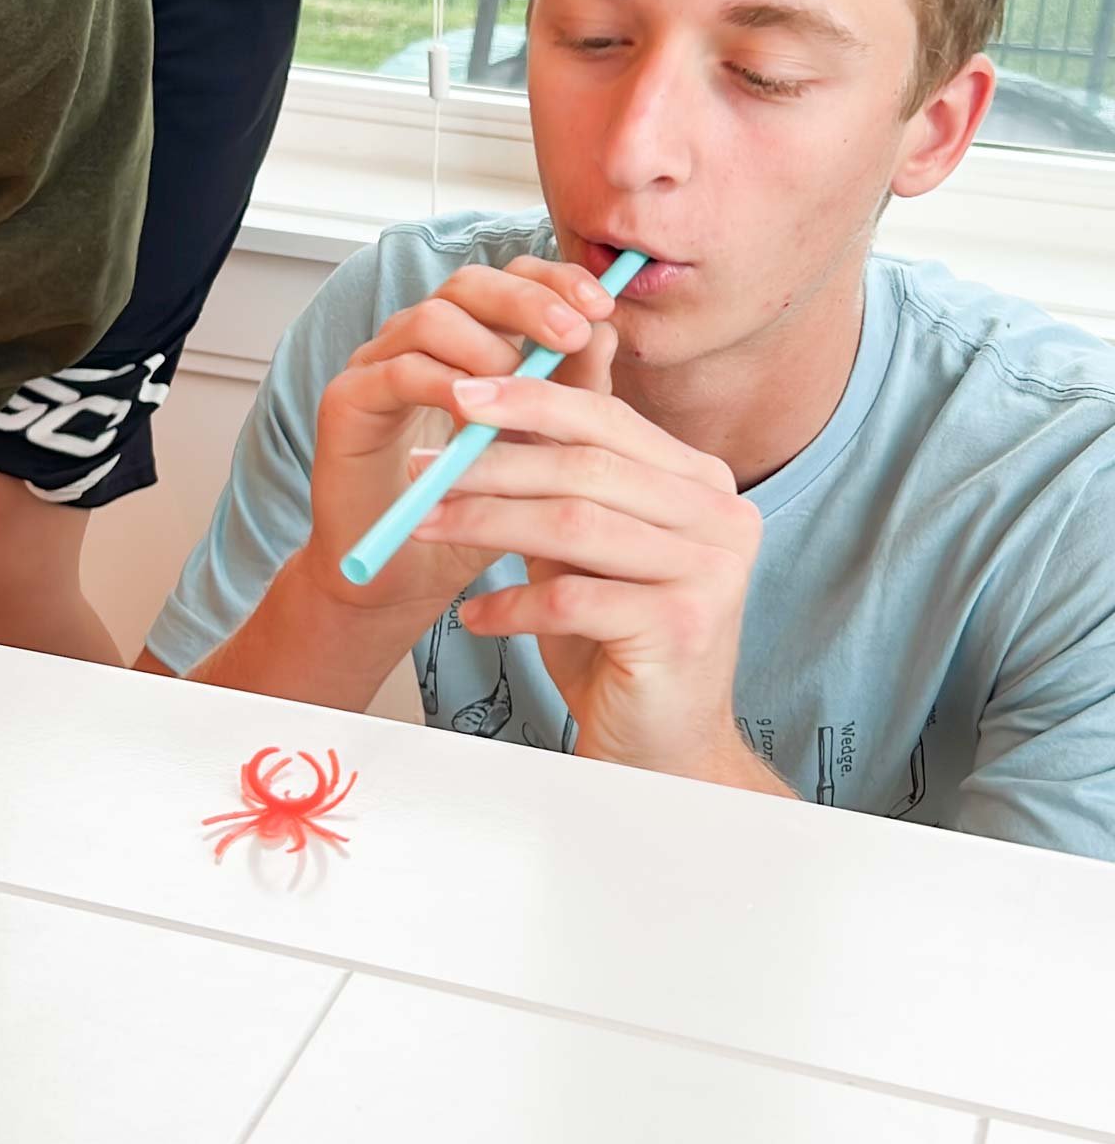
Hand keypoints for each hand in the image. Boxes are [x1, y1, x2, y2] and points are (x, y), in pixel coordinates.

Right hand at [302, 256, 616, 642]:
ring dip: (486, 345)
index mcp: (467, 339)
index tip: (603, 305)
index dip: (555, 281)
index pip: (510, 279)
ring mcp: (377, 364)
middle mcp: (418, 340)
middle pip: (470, 283)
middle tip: (573, 332)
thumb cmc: (477, 510)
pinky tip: (475, 413)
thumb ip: (570, 392)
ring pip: (432, 318)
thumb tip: (604, 329)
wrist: (407, 578)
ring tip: (525, 385)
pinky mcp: (347, 401)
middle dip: (528, 301)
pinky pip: (395, 371)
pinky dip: (440, 385)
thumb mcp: (540, 447)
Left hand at [409, 327, 762, 779]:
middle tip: (421, 464)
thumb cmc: (616, 643)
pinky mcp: (682, 628)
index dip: (531, 400)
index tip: (458, 393)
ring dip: (485, 522)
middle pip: (588, 466)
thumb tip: (486, 402)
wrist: (664, 750)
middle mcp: (722, 519)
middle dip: (493, 461)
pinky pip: (571, 600)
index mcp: (704, 485)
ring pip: (574, 525)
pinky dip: (510, 605)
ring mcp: (710, 573)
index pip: (609, 421)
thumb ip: (559, 480)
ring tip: (422, 526)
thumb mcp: (586, 549)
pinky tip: (473, 617)